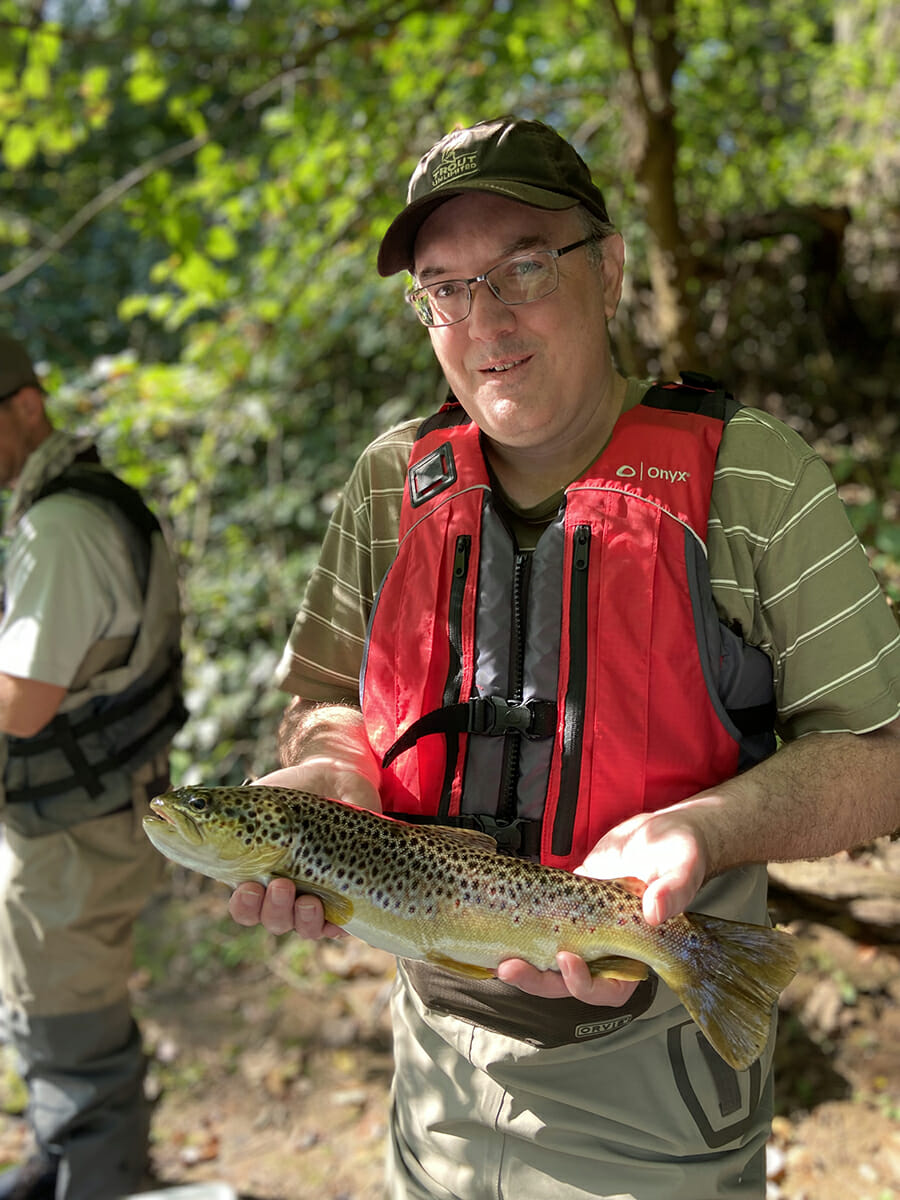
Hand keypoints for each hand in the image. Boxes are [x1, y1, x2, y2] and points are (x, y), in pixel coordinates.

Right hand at [227, 724, 380, 936]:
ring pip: (301, 927)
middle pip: (271, 920)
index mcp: (259, 874)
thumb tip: (179, 811)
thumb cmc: (291, 790)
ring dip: (299, 918)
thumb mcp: (255, 801)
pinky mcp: (346, 894)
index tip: (247, 887)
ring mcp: (315, 893)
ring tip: (306, 897)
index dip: (244, 906)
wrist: (335, 775)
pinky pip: (338, 925)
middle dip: (271, 910)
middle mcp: (285, 891)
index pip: (245, 907)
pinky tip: (331, 916)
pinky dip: (332, 926)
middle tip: (278, 883)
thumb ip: (224, 814)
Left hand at [496, 804, 709, 1004]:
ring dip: (526, 964)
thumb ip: (675, 890)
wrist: (661, 831)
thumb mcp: (683, 867)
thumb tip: (656, 912)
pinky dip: (520, 931)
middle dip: (539, 981)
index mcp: (638, 952)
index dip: (585, 985)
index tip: (567, 960)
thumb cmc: (681, 852)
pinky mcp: (566, 905)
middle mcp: (608, 948)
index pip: (611, 988)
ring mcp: (584, 929)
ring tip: (500, 960)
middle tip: (512, 968)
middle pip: (570, 981)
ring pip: (550, 960)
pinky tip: (497, 927)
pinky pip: (541, 926)